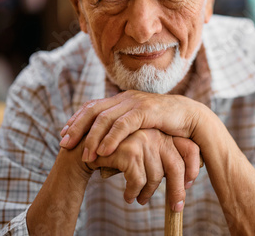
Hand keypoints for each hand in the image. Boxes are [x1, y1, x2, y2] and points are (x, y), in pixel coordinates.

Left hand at [60, 90, 204, 161]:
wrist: (191, 119)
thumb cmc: (165, 127)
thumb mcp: (140, 128)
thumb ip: (123, 135)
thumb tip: (104, 153)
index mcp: (122, 100)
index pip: (93, 107)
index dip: (76, 120)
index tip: (63, 136)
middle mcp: (126, 98)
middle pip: (93, 110)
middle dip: (76, 128)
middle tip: (64, 145)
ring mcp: (135, 102)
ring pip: (105, 118)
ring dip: (92, 138)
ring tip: (84, 156)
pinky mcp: (146, 110)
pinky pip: (123, 124)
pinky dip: (111, 138)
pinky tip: (103, 151)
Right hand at [86, 129, 200, 210]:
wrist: (86, 147)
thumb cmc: (119, 154)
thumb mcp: (144, 153)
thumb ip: (161, 160)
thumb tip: (183, 183)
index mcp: (163, 133)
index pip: (190, 148)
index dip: (193, 169)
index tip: (188, 186)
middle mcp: (156, 134)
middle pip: (177, 166)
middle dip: (177, 190)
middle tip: (176, 207)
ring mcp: (143, 140)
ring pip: (156, 177)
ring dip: (147, 194)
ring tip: (140, 199)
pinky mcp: (130, 150)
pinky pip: (139, 180)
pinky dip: (133, 192)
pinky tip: (128, 196)